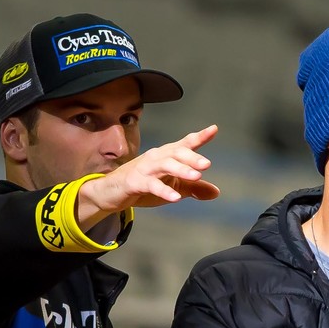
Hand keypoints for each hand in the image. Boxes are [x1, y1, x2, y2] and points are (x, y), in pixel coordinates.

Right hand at [73, 126, 218, 222]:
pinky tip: (175, 198)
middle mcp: (157, 157)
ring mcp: (145, 168)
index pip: (185, 144)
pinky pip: (151, 185)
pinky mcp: (135, 182)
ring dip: (181, 170)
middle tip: (207, 164)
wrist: (112, 191)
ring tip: (196, 176)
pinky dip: (164, 190)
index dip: (200, 136)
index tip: (213, 129)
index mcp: (167, 155)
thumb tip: (216, 192)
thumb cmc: (144, 184)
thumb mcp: (173, 187)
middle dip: (192, 156)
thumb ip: (194, 188)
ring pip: (165, 165)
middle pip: (176, 152)